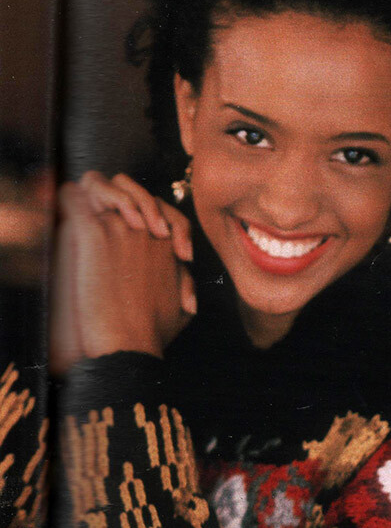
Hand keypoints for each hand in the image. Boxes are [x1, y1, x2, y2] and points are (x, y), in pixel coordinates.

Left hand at [50, 180, 195, 375]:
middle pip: (132, 187)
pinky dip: (68, 198)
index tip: (144, 237)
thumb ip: (184, 286)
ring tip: (93, 212)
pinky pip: (75, 195)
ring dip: (97, 192)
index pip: (161, 207)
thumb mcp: (183, 310)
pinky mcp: (95, 235)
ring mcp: (122, 229)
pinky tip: (68, 214)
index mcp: (167, 247)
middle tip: (113, 219)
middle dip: (121, 196)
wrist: (131, 345)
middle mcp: (148, 231)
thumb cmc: (154, 335)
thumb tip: (185, 278)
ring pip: (104, 182)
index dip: (153, 214)